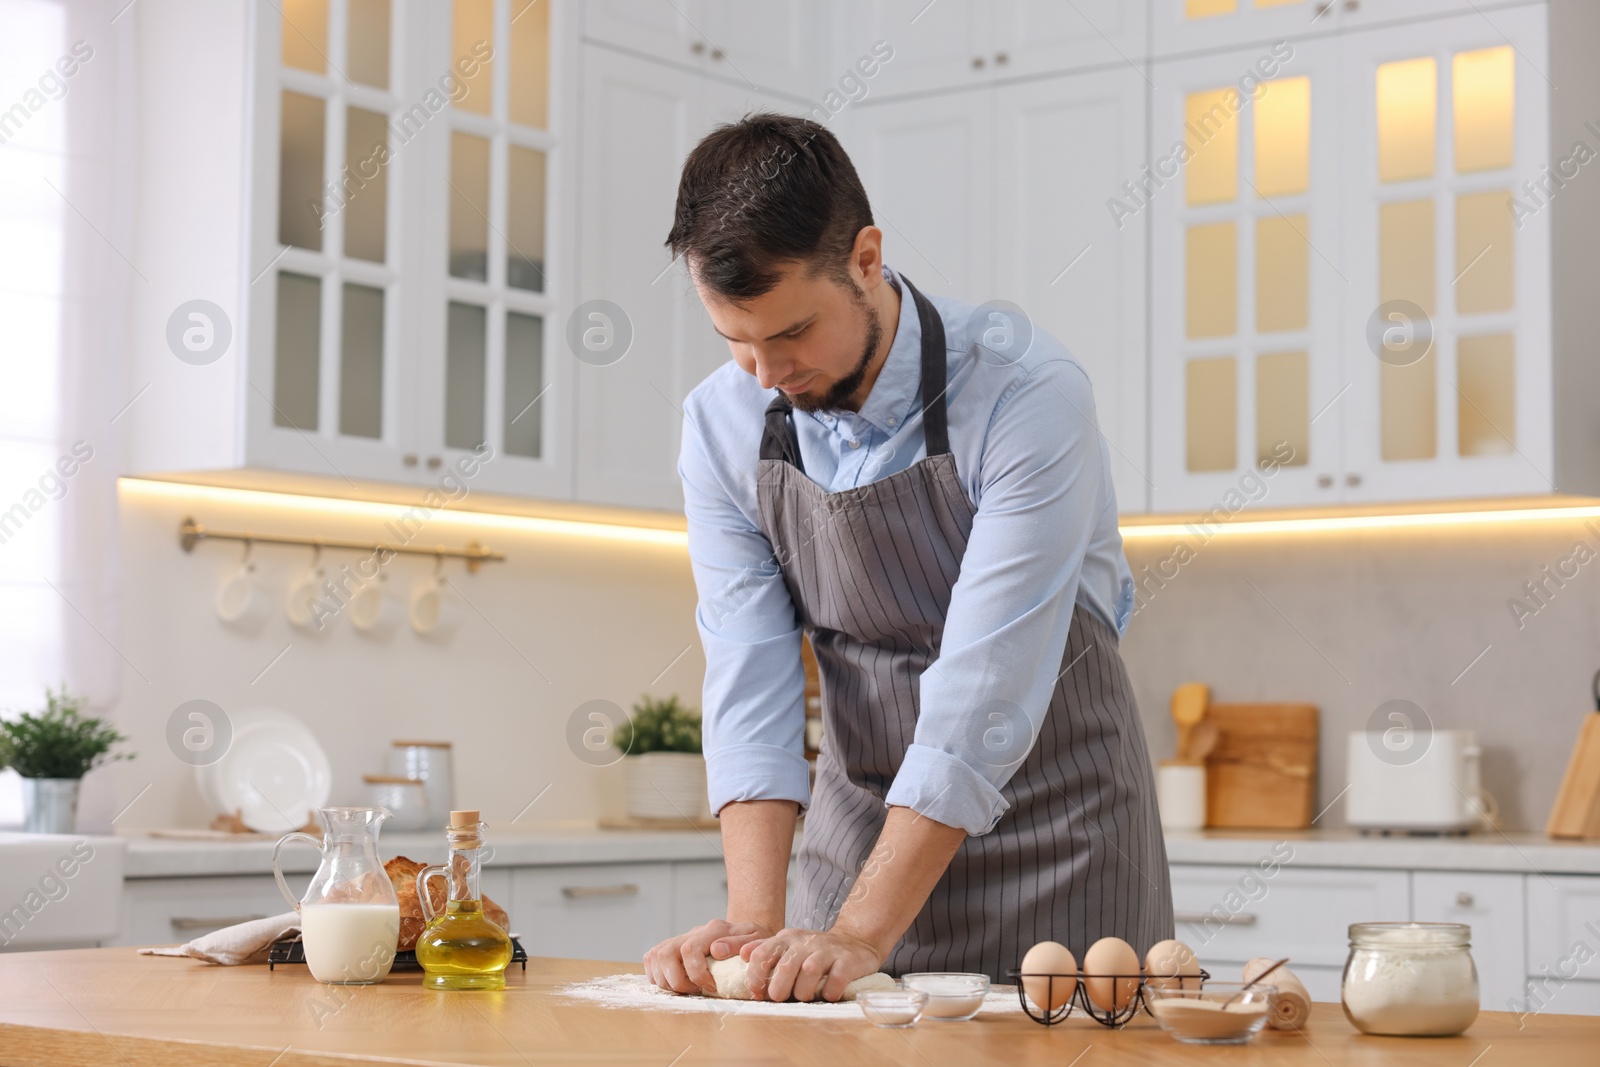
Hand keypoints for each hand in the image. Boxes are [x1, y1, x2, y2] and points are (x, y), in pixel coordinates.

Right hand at [644, 918, 775, 995]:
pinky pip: (651, 959)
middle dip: (677, 980)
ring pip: (655, 956)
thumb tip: (716, 950)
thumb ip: (741, 944)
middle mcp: (693, 931)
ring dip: (667, 981)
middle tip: (695, 990)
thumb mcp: (759, 941)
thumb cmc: (755, 944)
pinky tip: (676, 983)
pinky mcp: (672, 947)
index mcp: (714, 929)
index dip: (696, 974)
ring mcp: (681, 938)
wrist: (749, 937)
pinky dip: (658, 976)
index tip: (712, 988)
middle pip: (665, 953)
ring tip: (688, 988)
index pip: (690, 949)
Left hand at [740, 926, 883, 1002]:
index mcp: (787, 938)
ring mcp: (827, 950)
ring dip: (804, 992)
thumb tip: (742, 954)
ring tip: (805, 997)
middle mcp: (805, 942)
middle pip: (785, 967)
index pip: (762, 954)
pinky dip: (829, 992)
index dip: (756, 977)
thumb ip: (765, 950)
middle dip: (779, 990)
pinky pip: (835, 980)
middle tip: (782, 999)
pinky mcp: (847, 961)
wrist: (855, 943)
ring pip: (809, 972)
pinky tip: (828, 995)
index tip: (757, 993)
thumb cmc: (815, 952)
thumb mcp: (789, 946)